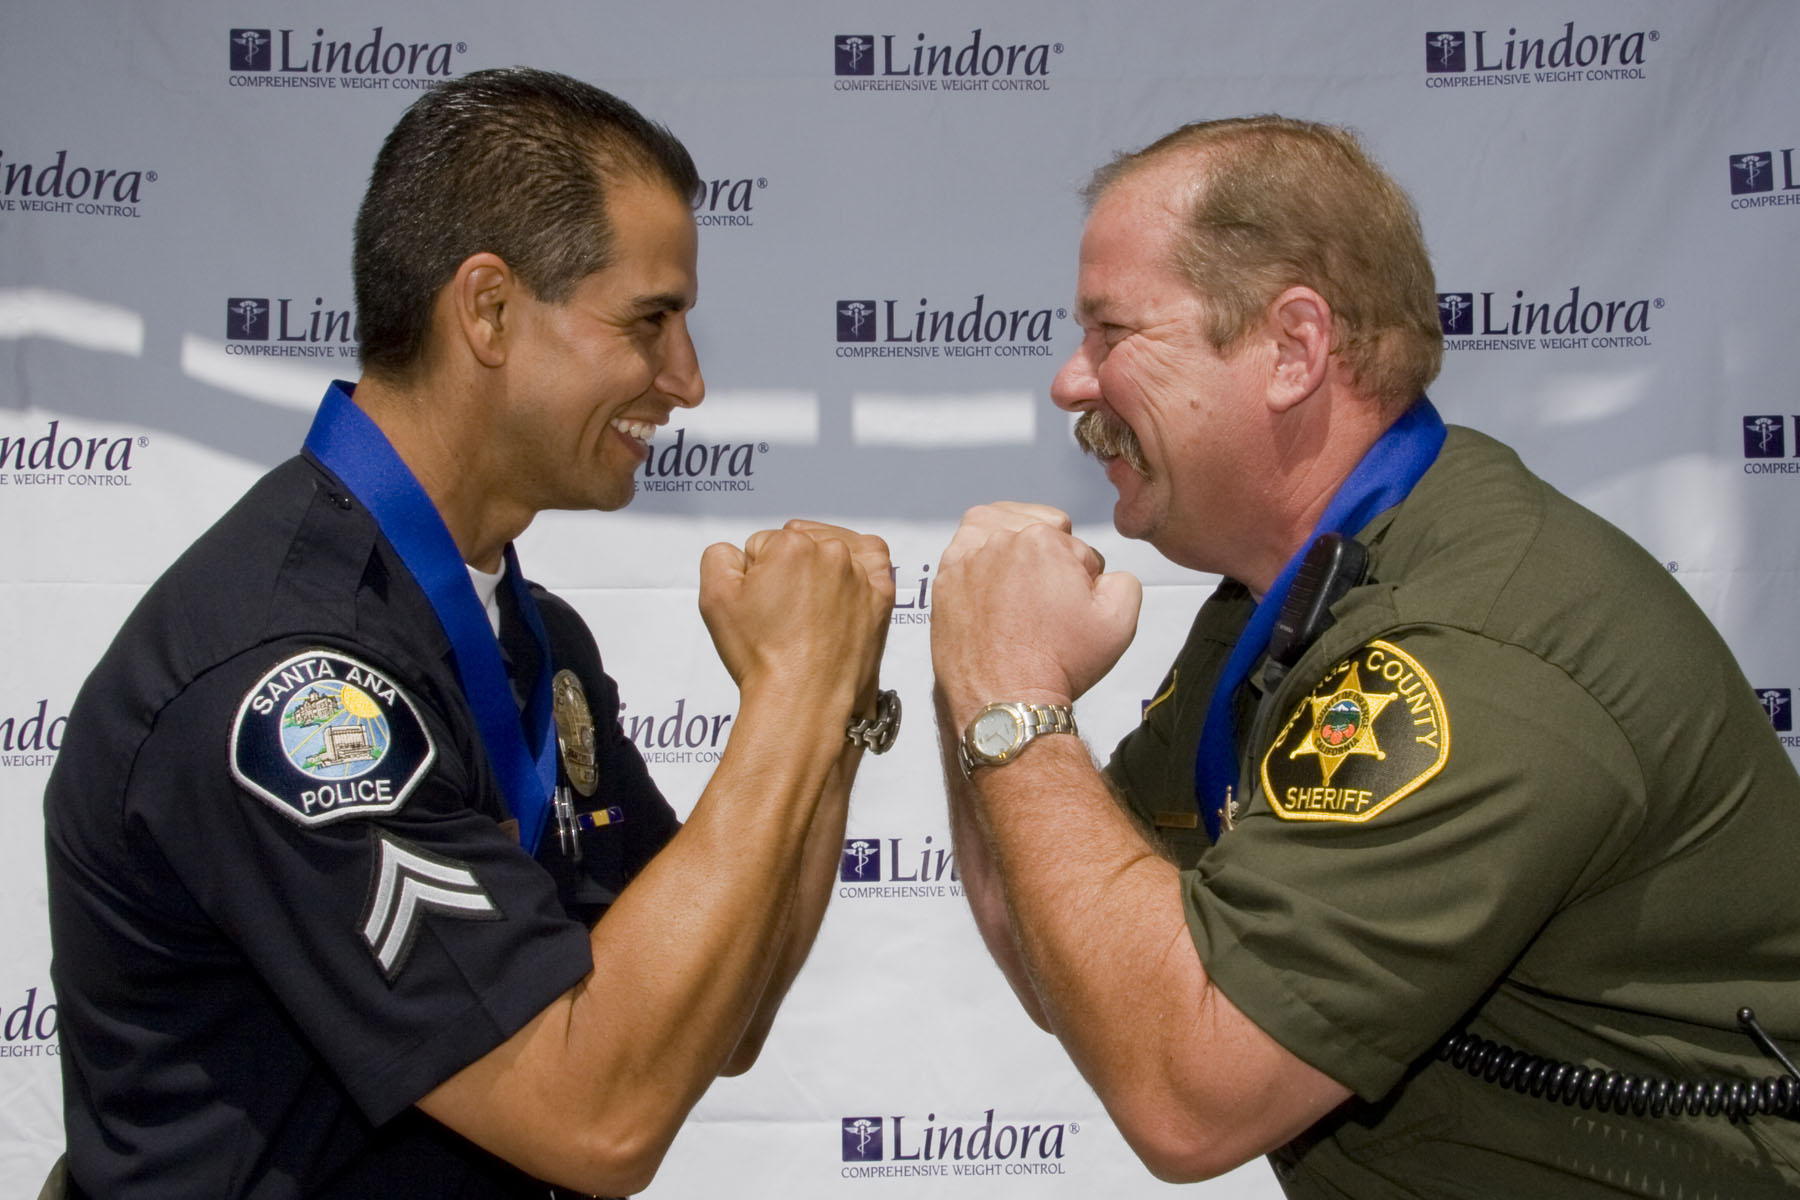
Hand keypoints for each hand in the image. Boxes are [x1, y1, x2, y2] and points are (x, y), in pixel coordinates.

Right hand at [698, 521, 893, 712]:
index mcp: (791, 544)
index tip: (760, 605)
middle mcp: (831, 552)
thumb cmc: (762, 655)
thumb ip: (720, 555)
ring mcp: (861, 574)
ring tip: (809, 606)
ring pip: (831, 553)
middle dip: (786, 570)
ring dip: (819, 568)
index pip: (761, 545)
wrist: (805, 699)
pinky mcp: (881, 595)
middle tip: (782, 611)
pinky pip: (873, 561)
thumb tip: (741, 553)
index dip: (753, 575)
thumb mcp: (715, 597)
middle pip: (797, 546)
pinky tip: (844, 583)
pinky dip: (859, 565)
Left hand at [930, 503, 1140, 726]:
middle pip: (1039, 536)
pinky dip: (980, 550)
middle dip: (1051, 562)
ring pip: (1001, 529)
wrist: (1005, 702)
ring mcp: (968, 558)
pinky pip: (965, 545)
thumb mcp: (1119, 621)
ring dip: (1015, 544)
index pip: (1076, 547)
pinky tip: (992, 571)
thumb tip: (1101, 573)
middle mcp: (1001, 540)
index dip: (1082, 578)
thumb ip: (1123, 579)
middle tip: (1049, 600)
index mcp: (1044, 540)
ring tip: (1023, 579)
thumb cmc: (1058, 664)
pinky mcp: (946, 579)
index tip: (1073, 605)